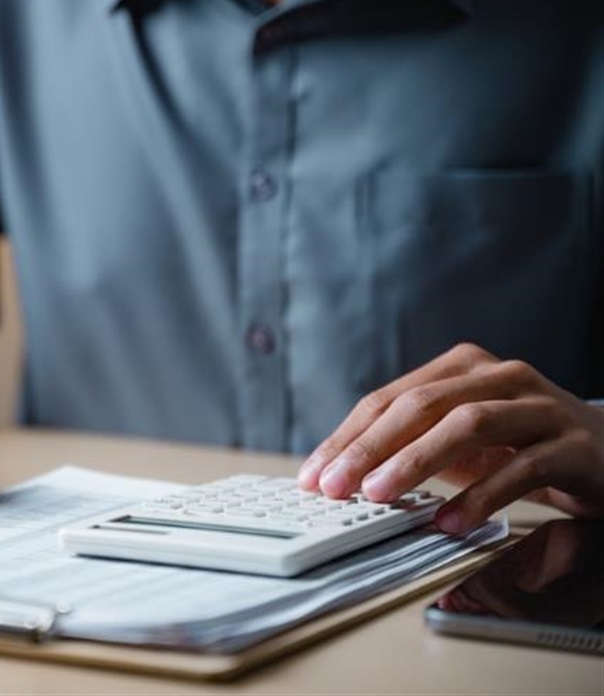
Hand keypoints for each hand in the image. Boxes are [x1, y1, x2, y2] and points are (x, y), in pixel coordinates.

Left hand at [297, 343, 603, 533]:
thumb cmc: (523, 446)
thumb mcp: (461, 440)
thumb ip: (411, 444)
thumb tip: (343, 475)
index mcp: (462, 367)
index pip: (389, 399)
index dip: (347, 437)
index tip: (314, 474)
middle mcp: (501, 377)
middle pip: (420, 405)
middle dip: (369, 448)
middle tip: (336, 487)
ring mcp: (540, 407)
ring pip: (467, 425)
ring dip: (415, 462)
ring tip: (379, 498)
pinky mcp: (575, 446)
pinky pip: (521, 468)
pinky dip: (480, 496)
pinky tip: (450, 522)